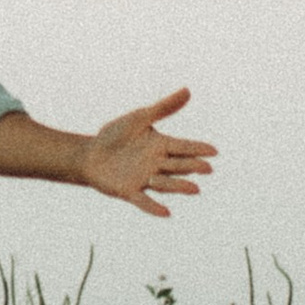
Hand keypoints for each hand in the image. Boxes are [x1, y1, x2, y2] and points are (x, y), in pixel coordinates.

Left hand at [81, 89, 216, 219]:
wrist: (90, 154)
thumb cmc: (116, 135)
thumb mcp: (139, 118)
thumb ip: (163, 108)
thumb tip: (188, 90)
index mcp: (161, 146)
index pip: (183, 147)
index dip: (198, 149)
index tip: (214, 151)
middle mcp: (157, 164)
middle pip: (178, 166)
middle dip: (192, 167)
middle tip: (207, 168)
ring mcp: (144, 179)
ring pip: (165, 183)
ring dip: (179, 186)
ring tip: (195, 189)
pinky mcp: (129, 191)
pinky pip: (144, 201)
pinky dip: (154, 207)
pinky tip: (166, 213)